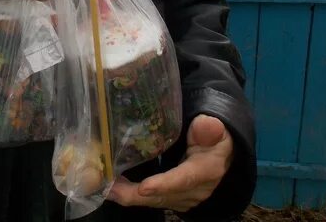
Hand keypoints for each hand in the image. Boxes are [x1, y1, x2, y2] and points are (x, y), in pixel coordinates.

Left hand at [107, 114, 233, 211]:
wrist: (219, 154)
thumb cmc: (212, 137)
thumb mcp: (213, 129)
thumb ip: (208, 128)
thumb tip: (207, 124)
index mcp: (205, 171)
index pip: (184, 179)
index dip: (163, 185)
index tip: (143, 188)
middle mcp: (195, 190)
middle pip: (163, 195)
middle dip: (135, 194)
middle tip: (110, 188)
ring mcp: (184, 198)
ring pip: (155, 200)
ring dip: (129, 195)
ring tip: (105, 187)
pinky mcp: (175, 199)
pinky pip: (152, 200)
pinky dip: (133, 195)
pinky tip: (114, 188)